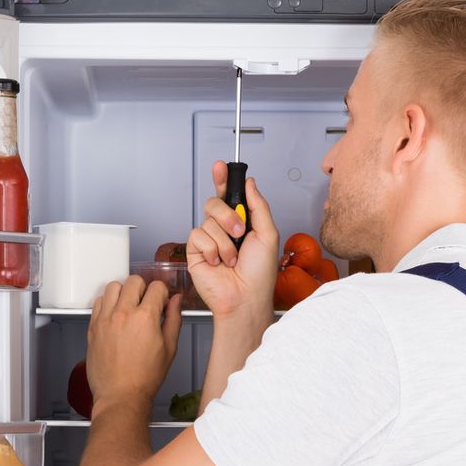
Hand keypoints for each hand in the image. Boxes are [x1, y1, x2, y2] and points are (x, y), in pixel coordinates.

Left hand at [87, 275, 182, 414]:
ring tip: (128, 305)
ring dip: (123, 291)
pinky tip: (114, 314)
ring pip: (113, 286)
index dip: (162, 293)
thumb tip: (176, 302)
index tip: (161, 301)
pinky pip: (98, 301)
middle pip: (134, 281)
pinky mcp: (93, 327)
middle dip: (144, 288)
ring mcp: (105, 319)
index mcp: (145, 318)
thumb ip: (173, 319)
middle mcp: (123, 314)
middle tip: (146, 302)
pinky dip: (107, 303)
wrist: (121, 395)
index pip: (156, 287)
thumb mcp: (169, 348)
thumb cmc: (144, 378)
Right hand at [185, 161, 278, 331]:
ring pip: (208, 221)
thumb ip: (259, 206)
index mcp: (241, 222)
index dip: (223, 179)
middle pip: (214, 202)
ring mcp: (209, 240)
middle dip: (227, 215)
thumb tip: (251, 183)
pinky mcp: (196, 252)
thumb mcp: (268, 234)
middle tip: (239, 232)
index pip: (229, 195)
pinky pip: (198, 236)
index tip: (221, 166)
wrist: (245, 298)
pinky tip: (219, 263)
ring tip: (232, 259)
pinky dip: (212, 249)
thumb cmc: (260, 274)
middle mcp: (223, 229)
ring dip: (225, 241)